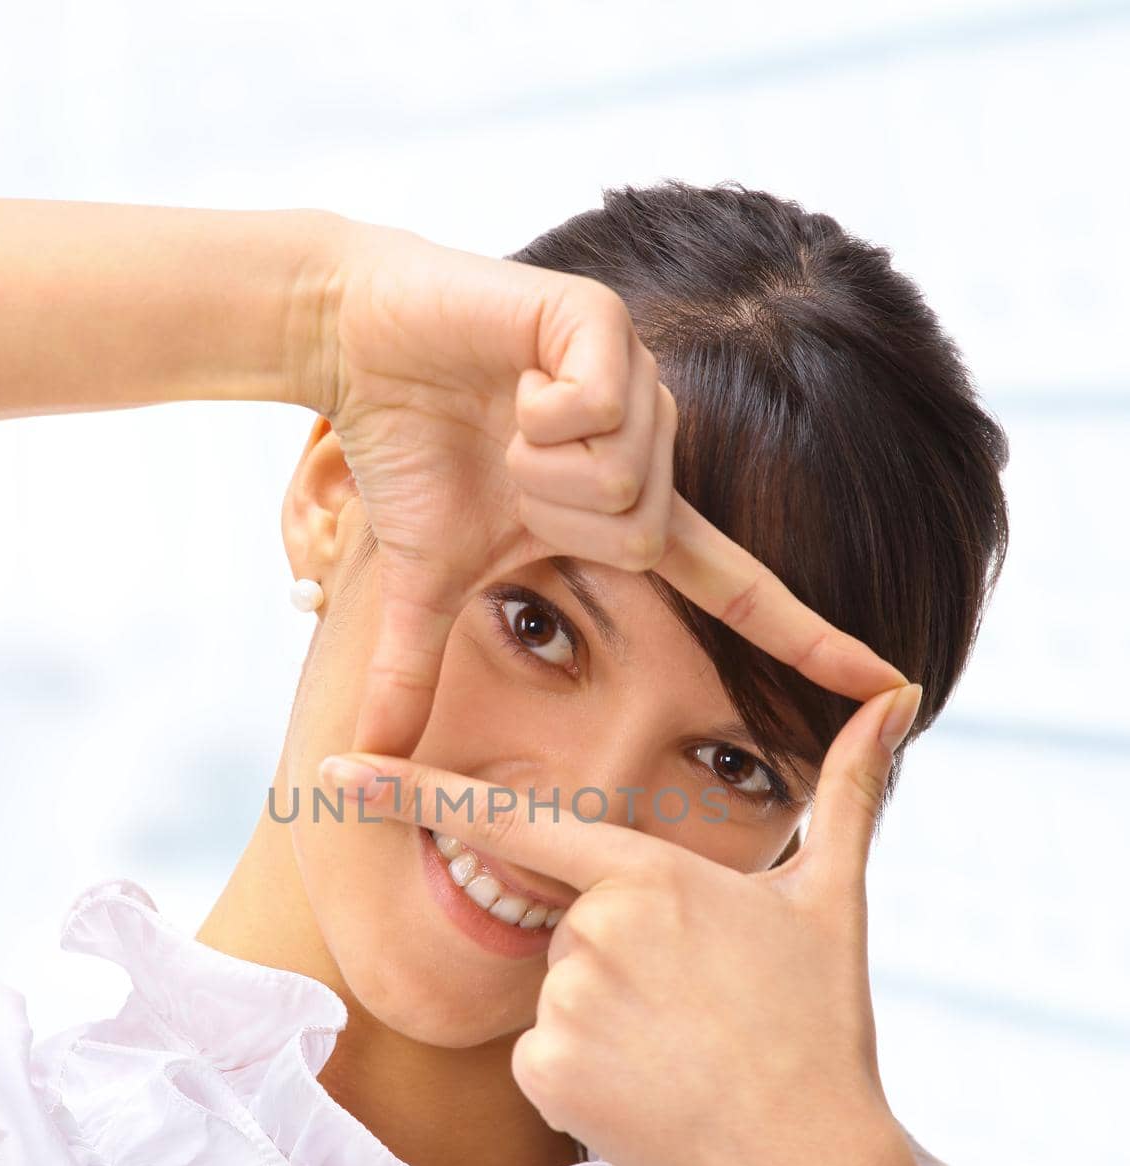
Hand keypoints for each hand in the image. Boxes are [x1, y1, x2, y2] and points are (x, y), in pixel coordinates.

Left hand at [317, 679, 923, 1165]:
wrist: (804, 1163)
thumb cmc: (818, 1025)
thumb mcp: (830, 901)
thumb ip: (846, 794)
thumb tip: (894, 701)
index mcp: (647, 874)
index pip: (516, 818)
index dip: (414, 788)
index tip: (336, 768)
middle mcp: (592, 931)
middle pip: (566, 927)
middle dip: (615, 959)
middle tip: (693, 1008)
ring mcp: (563, 1005)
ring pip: (556, 994)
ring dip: (603, 1020)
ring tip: (679, 1053)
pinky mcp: (545, 1073)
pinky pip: (542, 1058)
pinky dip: (582, 1075)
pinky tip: (646, 1091)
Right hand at [323, 221, 906, 757]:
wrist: (362, 343)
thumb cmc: (408, 455)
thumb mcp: (425, 584)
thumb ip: (412, 674)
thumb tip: (363, 757)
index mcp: (630, 510)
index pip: (736, 586)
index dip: (806, 637)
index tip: (887, 682)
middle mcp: (652, 446)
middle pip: (644, 538)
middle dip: (552, 520)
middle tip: (504, 468)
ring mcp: (639, 382)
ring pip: (624, 478)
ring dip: (537, 467)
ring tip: (504, 420)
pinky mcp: (607, 325)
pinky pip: (600, 408)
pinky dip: (538, 412)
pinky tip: (512, 379)